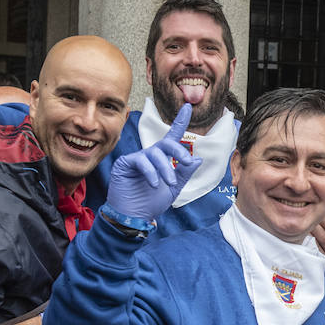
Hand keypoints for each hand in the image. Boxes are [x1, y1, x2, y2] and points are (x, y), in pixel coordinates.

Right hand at [106, 102, 201, 221]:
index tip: (187, 107)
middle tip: (186, 162)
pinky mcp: (126, 163)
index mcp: (163, 159)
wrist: (133, 217)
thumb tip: (198, 159)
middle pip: (166, 143)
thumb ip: (184, 173)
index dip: (180, 121)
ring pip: (155, 154)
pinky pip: (141, 161)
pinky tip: (155, 183)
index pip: (172, 137)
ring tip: (168, 183)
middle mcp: (151, 155)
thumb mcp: (174, 189)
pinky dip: (150, 172)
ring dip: (165, 168)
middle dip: (179, 151)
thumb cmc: (151, 203)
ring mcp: (138, 158)